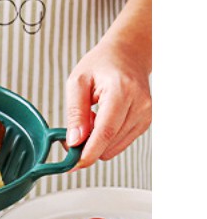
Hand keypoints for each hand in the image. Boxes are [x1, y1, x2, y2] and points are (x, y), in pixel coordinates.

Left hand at [65, 36, 151, 168]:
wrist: (128, 53)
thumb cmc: (101, 64)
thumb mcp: (77, 82)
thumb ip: (75, 113)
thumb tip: (74, 141)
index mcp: (122, 91)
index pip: (105, 133)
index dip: (87, 153)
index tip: (71, 166)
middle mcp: (140, 104)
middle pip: (109, 144)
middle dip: (86, 146)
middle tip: (73, 132)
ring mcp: (146, 114)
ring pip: (113, 148)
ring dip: (96, 141)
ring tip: (92, 117)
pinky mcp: (146, 121)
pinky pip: (120, 143)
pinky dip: (106, 138)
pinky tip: (102, 120)